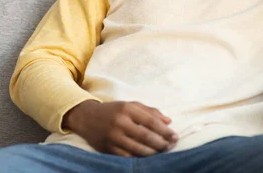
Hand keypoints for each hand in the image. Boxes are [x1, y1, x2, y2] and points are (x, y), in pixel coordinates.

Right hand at [63, 100, 178, 156]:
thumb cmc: (114, 110)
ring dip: (153, 152)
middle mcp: (119, 123)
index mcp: (127, 109)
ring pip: (137, 149)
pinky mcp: (107, 149)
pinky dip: (139, 158)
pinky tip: (148, 158)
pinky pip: (127, 157)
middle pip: (145, 136)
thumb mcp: (131, 105)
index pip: (151, 121)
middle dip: (162, 143)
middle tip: (171, 146)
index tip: (175, 136)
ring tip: (162, 152)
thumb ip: (151, 112)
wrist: (87, 117)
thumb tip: (169, 121)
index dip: (165, 130)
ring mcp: (112, 137)